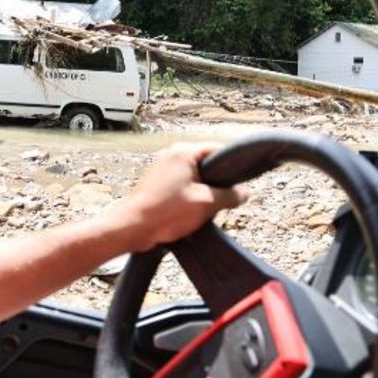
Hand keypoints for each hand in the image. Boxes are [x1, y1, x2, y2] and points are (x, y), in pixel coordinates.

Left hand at [107, 143, 248, 250]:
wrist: (132, 227)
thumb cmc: (164, 212)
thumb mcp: (206, 204)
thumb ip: (229, 196)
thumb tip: (244, 192)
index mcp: (183, 152)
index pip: (216, 150)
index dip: (231, 165)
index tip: (240, 180)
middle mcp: (171, 155)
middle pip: (205, 164)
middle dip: (216, 182)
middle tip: (222, 199)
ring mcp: (161, 168)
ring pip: (193, 176)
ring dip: (201, 192)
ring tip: (203, 208)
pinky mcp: (156, 183)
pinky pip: (180, 185)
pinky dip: (188, 196)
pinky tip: (190, 212)